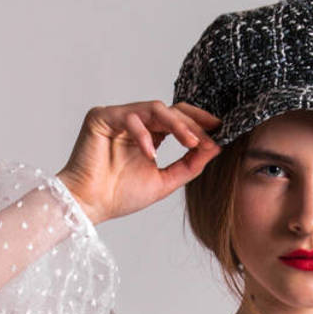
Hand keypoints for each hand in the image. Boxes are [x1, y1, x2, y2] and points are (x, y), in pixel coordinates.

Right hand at [56, 100, 221, 224]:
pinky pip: (129, 118)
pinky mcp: (101, 117)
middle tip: (209, 137)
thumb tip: (215, 148)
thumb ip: (189, 165)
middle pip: (170, 110)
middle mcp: (134, 122)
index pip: (177, 118)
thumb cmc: (120, 196)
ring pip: (154, 109)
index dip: (199, 122)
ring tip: (190, 143)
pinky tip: (151, 155)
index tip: (222, 130)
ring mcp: (118, 117)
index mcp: (148, 135)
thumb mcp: (164, 181)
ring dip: (176, 124)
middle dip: (192, 123)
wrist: (90, 205)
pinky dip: (143, 135)